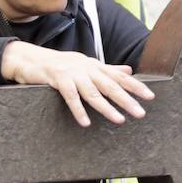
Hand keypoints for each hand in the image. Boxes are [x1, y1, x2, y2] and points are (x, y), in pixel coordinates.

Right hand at [0, 41, 153, 126]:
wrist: (32, 59)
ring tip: (119, 120)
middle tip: (140, 113)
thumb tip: (129, 71)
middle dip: (126, 100)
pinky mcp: (58, 80)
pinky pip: (70, 97)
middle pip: (110, 86)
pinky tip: (86, 123)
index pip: (119, 76)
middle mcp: (87, 68)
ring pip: (93, 93)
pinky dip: (78, 110)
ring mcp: (73, 73)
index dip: (135, 86)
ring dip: (107, 107)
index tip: (150, 96)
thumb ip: (108, 69)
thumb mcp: (86, 64)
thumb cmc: (60, 64)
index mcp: (95, 65)